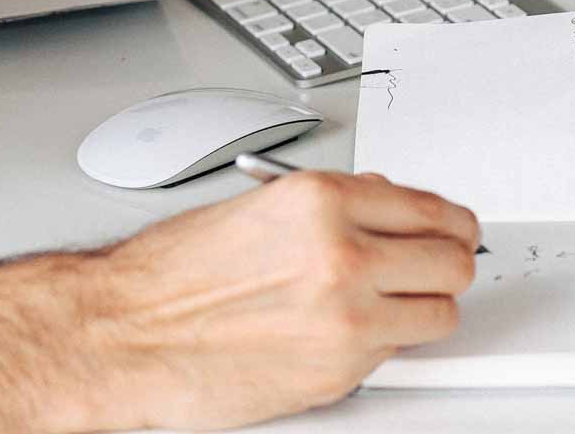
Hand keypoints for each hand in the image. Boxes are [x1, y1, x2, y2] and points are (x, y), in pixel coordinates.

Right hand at [83, 171, 479, 430]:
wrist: (122, 332)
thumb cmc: (168, 273)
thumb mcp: (258, 206)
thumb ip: (331, 205)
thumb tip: (383, 207)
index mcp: (320, 201)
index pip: (429, 208)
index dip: (448, 221)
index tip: (452, 229)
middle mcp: (343, 255)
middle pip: (452, 260)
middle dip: (446, 263)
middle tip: (433, 266)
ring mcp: (346, 319)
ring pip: (439, 314)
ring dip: (422, 308)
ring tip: (391, 303)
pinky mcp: (340, 372)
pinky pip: (395, 354)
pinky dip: (383, 344)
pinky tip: (348, 331)